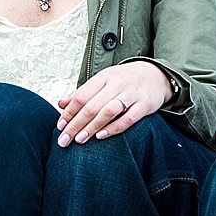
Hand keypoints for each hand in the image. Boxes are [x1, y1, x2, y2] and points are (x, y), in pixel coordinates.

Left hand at [55, 62, 171, 146]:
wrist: (155, 75)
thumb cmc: (125, 80)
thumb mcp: (103, 81)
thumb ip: (82, 93)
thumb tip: (61, 104)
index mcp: (104, 77)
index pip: (82, 95)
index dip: (69, 112)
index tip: (60, 126)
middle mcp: (117, 84)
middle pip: (92, 106)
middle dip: (76, 124)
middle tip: (64, 139)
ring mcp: (131, 94)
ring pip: (108, 111)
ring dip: (92, 127)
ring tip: (79, 140)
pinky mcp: (145, 104)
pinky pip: (128, 119)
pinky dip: (114, 128)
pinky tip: (101, 136)